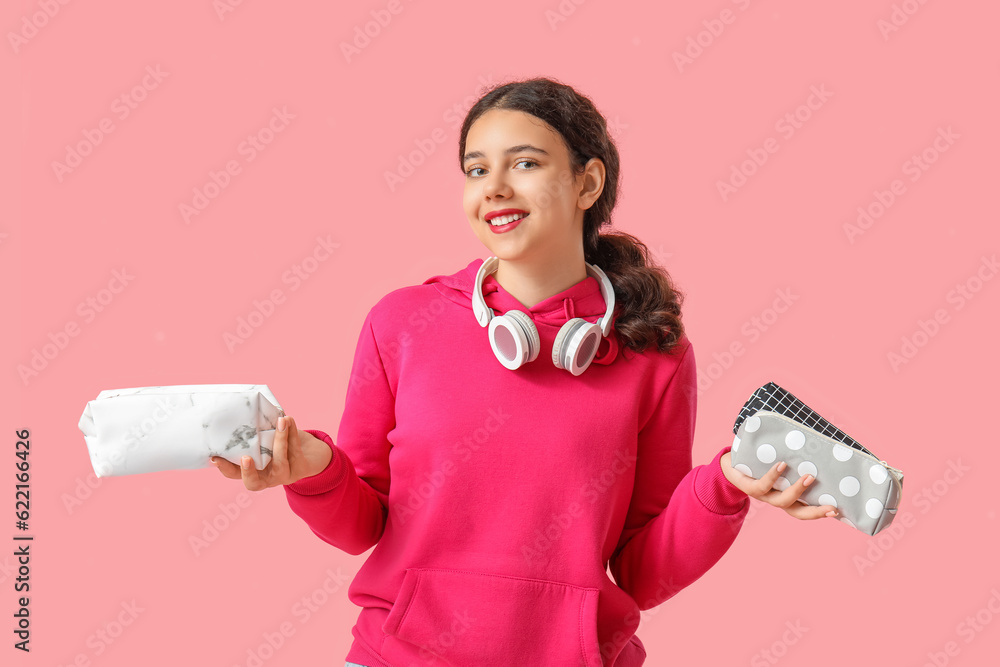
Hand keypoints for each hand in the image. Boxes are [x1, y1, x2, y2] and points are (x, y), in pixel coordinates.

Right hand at [210, 415, 332, 490]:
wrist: (309, 454)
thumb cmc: (280, 443)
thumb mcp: (266, 437)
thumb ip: (254, 429)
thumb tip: (240, 403)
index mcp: (254, 471)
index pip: (235, 474)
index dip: (225, 468)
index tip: (215, 457)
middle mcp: (267, 478)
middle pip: (253, 484)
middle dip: (248, 473)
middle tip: (245, 458)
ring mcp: (285, 475)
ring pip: (280, 463)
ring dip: (280, 441)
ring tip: (281, 420)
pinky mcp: (301, 469)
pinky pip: (295, 451)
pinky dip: (291, 434)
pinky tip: (288, 419)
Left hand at [720, 451, 838, 520]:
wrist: (730, 465)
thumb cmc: (760, 462)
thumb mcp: (781, 461)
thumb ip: (798, 458)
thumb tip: (819, 443)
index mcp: (786, 496)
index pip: (806, 509)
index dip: (821, 512)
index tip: (838, 511)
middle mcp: (776, 499)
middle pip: (797, 512)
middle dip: (815, 512)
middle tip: (832, 507)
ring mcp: (764, 495)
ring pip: (782, 501)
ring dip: (797, 490)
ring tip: (810, 476)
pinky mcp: (750, 488)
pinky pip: (764, 484)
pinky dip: (774, 475)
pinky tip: (781, 465)